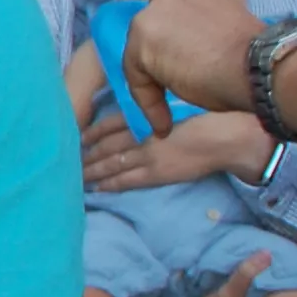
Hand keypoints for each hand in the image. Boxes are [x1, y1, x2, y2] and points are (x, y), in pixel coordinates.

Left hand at [80, 108, 273, 190]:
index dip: (93, 132)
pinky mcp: (158, 173)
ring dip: (93, 170)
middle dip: (88, 154)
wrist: (228, 137)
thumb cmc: (209, 118)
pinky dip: (111, 184)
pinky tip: (98, 188)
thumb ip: (155, 114)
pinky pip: (128, 180)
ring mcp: (149, 156)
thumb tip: (140, 121)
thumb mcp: (177, 108)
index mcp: (147, 117)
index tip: (78, 138)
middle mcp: (142, 135)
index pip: (111, 125)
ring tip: (76, 176)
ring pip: (112, 164)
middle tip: (68, 160)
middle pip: (107, 146)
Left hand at [96, 0, 263, 131]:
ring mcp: (153, 16)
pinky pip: (137, 80)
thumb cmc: (254, 55)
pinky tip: (163, 121)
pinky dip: (149, 102)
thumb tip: (180, 50)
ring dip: (158, 84)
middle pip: (146, 32)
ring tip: (189, 95)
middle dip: (158, 60)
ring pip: (140, 58)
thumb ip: (193, 25)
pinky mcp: (143, 42)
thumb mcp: (222, 23)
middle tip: (191, 79)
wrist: (260, 66)